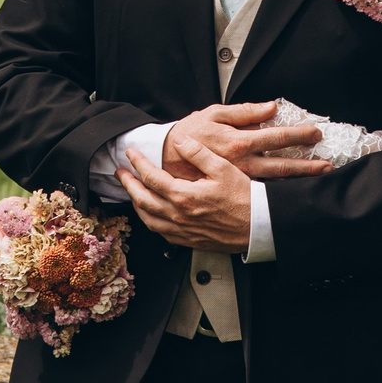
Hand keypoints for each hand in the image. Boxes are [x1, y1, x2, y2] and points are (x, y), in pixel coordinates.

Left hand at [122, 140, 258, 250]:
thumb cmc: (245, 198)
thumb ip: (198, 153)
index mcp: (184, 197)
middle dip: (129, 185)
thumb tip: (180, 141)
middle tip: (121, 173)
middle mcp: (179, 217)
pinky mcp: (190, 241)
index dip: (138, 163)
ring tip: (133, 193)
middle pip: (143, 200)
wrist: (259, 226)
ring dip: (137, 204)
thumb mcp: (223, 168)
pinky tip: (153, 215)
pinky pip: (162, 233)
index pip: (151, 178)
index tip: (131, 153)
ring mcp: (183, 231)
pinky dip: (151, 221)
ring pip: (149, 220)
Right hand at [162, 101, 332, 181]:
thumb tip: (270, 107)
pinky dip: (278, 193)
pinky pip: (259, 193)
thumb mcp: (213, 113)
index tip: (316, 132)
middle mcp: (241, 164)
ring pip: (273, 183)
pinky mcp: (232, 190)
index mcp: (238, 142)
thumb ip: (243, 111)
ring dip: (296, 180)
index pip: (275, 137)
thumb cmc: (190, 132)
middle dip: (306, 166)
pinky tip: (291, 192)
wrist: (166, 158)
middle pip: (281, 166)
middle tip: (327, 164)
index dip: (298, 135)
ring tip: (316, 176)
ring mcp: (238, 180)